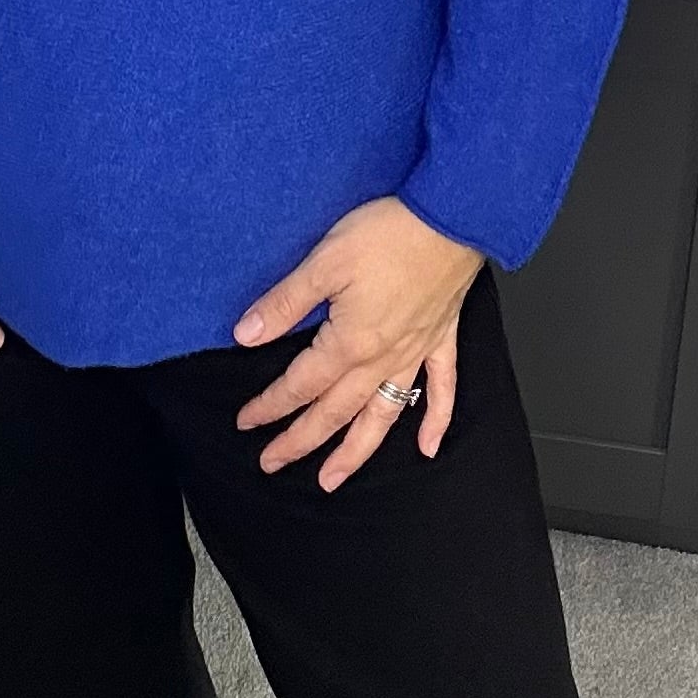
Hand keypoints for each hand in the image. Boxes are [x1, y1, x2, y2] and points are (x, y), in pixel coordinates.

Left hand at [232, 197, 485, 490]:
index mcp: (349, 342)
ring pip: (381, 415)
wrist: (452, 218)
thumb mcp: (324, 262)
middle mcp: (382, 358)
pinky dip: (434, 422)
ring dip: (356, 451)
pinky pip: (441, 391)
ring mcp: (415, 352)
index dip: (270, 405)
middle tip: (272, 463)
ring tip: (333, 479)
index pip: (300, 384)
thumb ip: (284, 303)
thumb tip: (245, 335)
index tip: (247, 422)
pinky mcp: (441, 339)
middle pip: (335, 412)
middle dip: (301, 441)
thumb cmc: (390, 234)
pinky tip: (427, 447)